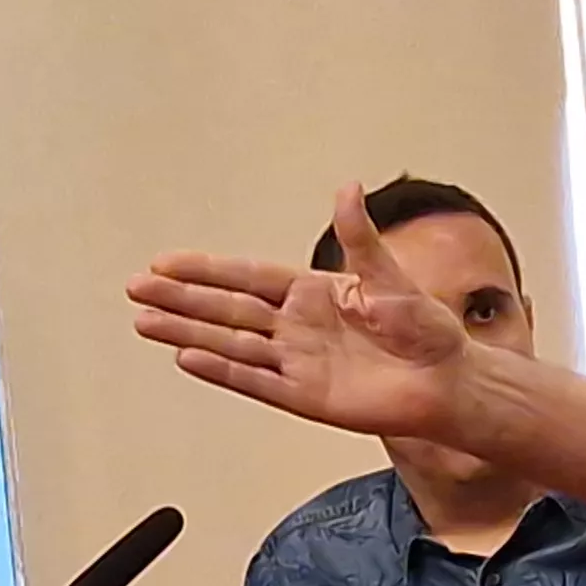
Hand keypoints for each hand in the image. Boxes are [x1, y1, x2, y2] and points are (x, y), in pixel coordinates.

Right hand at [128, 187, 478, 440]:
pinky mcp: (306, 397)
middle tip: (136, 289)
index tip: (165, 263)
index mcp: (313, 292)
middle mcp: (297, 326)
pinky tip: (187, 359)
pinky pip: (256, 381)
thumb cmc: (428, 330)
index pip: (247, 276)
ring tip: (144, 322)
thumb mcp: (390, 276)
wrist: (449, 381)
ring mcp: (298, 362)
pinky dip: (223, 371)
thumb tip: (347, 189)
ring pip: (231, 344)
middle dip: (181, 299)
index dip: (206, 270)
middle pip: (227, 309)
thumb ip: (360, 238)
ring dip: (188, 334)